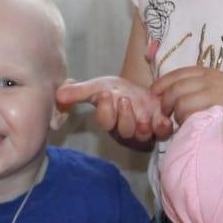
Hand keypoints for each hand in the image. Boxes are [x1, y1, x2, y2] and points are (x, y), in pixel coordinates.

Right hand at [55, 77, 173, 142]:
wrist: (138, 89)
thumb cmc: (116, 91)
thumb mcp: (97, 87)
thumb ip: (78, 92)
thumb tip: (58, 94)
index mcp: (109, 120)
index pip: (105, 122)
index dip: (105, 111)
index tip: (106, 94)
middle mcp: (125, 128)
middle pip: (124, 131)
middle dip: (124, 117)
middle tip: (124, 99)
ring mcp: (144, 128)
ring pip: (142, 134)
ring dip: (142, 124)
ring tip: (143, 112)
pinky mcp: (161, 125)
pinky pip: (163, 133)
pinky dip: (164, 127)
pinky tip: (163, 119)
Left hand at [149, 66, 222, 125]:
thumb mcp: (212, 91)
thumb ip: (192, 88)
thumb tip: (162, 94)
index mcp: (209, 72)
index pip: (179, 73)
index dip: (162, 83)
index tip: (153, 93)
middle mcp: (213, 79)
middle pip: (176, 88)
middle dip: (166, 102)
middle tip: (166, 113)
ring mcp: (216, 93)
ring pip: (181, 102)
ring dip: (177, 114)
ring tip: (184, 120)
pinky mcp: (217, 109)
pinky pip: (190, 114)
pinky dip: (186, 121)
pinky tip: (192, 124)